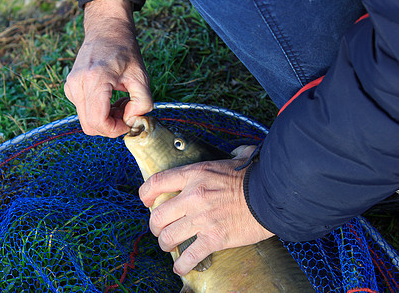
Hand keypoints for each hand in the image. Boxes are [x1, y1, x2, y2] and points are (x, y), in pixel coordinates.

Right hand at [64, 0, 152, 137]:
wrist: (106, 31)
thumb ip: (143, 102)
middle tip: (127, 113)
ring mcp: (71, 87)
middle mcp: (78, 84)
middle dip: (111, 127)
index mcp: (95, 80)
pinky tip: (111, 99)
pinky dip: (99, 112)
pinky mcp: (70, 88)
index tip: (129, 123)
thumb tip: (131, 120)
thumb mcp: (141, 76)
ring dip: (106, 120)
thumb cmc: (124, 51)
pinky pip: (84, 111)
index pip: (98, 121)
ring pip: (86, 121)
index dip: (115, 130)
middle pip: (90, 126)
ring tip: (121, 103)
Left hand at [139, 145, 273, 275]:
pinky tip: (181, 267)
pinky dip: (182, 265)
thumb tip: (238, 152)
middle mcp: (193, 196)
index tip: (145, 201)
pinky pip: (189, 256)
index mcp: (195, 174)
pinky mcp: (214, 238)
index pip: (157, 182)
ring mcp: (202, 219)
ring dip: (165, 244)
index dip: (145, 194)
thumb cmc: (255, 177)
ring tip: (170, 246)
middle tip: (160, 229)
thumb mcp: (236, 159)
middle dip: (154, 226)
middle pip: (157, 215)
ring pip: (168, 237)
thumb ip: (230, 155)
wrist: (273, 196)